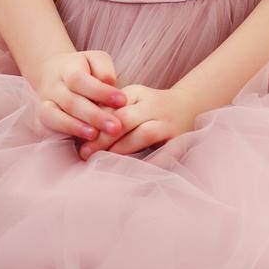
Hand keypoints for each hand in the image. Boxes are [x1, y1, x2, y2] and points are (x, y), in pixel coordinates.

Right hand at [30, 49, 128, 144]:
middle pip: (70, 101)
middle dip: (94, 116)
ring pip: (54, 115)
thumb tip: (110, 89)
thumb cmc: (85, 69)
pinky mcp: (42, 118)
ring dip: (76, 127)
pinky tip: (82, 141)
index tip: (122, 101)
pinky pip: (46, 127)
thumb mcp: (97, 61)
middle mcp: (54, 85)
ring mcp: (45, 102)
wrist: (54, 73)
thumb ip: (105, 72)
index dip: (100, 91)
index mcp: (68, 67)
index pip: (79, 79)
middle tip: (116, 127)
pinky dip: (64, 133)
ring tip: (96, 136)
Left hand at [77, 82, 201, 159]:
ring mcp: (168, 124)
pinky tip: (133, 174)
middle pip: (126, 119)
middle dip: (104, 138)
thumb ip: (110, 111)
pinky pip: (165, 154)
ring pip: (144, 133)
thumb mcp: (131, 101)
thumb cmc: (148, 108)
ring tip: (105, 162)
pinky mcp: (179, 141)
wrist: (189, 105)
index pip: (113, 106)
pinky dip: (149, 164)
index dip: (95, 123)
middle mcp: (154, 106)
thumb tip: (81, 129)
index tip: (79, 139)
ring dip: (123, 148)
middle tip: (85, 153)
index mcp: (138, 94)